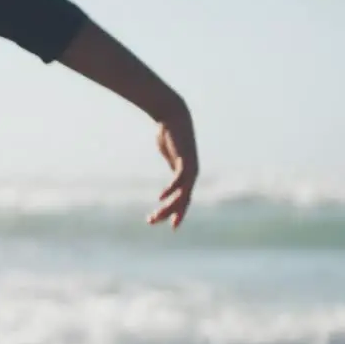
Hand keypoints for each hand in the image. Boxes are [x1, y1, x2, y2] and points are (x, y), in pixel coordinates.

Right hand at [148, 108, 197, 228]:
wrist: (174, 116)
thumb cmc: (170, 133)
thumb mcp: (168, 151)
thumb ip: (170, 160)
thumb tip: (166, 160)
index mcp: (187, 174)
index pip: (184, 198)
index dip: (179, 213)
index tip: (173, 227)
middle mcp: (191, 174)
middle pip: (183, 200)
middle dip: (169, 213)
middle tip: (153, 222)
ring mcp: (189, 168)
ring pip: (181, 194)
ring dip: (169, 206)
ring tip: (155, 216)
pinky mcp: (185, 161)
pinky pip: (179, 180)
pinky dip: (171, 189)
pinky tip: (161, 197)